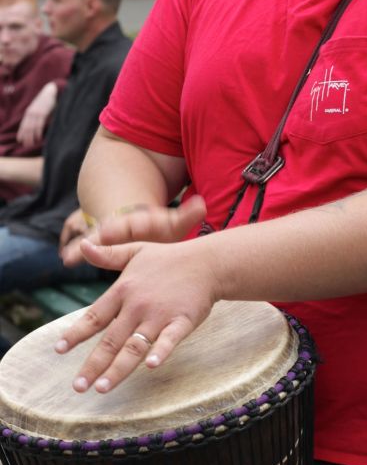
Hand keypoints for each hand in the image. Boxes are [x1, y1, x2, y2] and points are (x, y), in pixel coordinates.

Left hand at [16, 82, 57, 146]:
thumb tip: (37, 124)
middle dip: (26, 137)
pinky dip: (38, 132)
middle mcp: (30, 113)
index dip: (21, 133)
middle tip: (26, 145)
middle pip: (26, 128)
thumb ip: (37, 116)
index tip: (20, 141)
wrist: (50, 91)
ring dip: (31, 137)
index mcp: (28, 112)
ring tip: (31, 144)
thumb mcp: (39, 108)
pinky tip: (38, 138)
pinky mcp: (42, 113)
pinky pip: (39, 125)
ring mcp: (36, 113)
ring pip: (31, 128)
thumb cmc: (46, 101)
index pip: (23, 125)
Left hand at [55, 231, 220, 393]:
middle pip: (111, 340)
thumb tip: (81, 246)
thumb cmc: (169, 258)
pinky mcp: (182, 321)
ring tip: (102, 387)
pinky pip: (170, 340)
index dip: (75, 334)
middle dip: (93, 365)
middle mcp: (137, 305)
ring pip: (135, 346)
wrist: (207, 262)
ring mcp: (160, 315)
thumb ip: (107, 254)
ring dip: (118, 369)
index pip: (94, 317)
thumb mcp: (135, 251)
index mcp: (123, 290)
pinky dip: (161, 352)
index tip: (59, 350)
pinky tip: (152, 366)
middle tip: (78, 387)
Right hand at [60, 194, 205, 265]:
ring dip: (83, 246)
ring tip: (71, 254)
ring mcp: (103, 235)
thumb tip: (203, 204)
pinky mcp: (94, 246)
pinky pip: (83, 248)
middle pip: (109, 231)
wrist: (134, 222)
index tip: (121, 228)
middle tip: (94, 239)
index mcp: (139, 223)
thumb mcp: (171, 224)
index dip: (129, 227)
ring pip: (91, 238)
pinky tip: (66, 259)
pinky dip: (74, 252)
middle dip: (101, 237)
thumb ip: (185, 216)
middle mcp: (119, 227)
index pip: (134, 225)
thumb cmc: (156, 230)